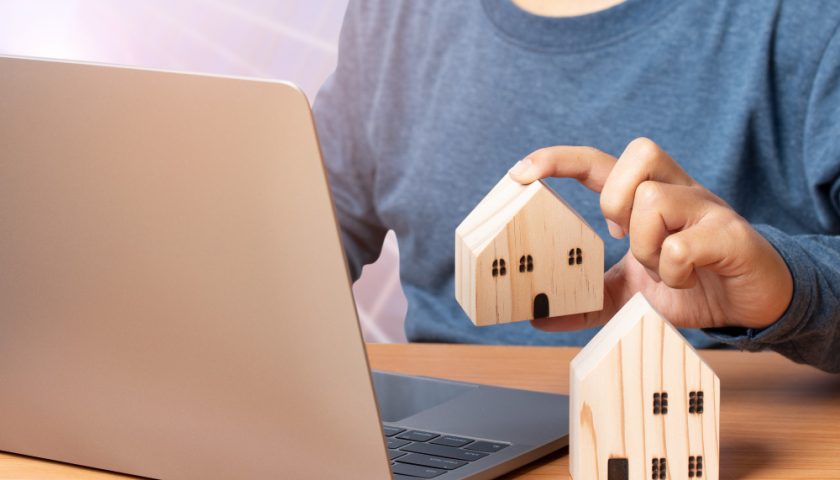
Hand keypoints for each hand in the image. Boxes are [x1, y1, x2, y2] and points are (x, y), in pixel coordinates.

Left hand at [508, 138, 792, 330]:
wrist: (752, 301)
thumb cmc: (691, 282)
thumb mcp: (630, 293)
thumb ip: (589, 299)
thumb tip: (539, 316)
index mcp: (648, 196)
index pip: (599, 162)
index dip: (558, 160)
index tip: (518, 174)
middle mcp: (677, 190)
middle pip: (639, 154)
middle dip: (616, 199)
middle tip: (621, 236)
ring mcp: (706, 208)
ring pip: (655, 199)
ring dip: (646, 246)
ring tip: (661, 269)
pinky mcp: (731, 236)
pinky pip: (683, 244)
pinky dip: (674, 270)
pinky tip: (684, 280)